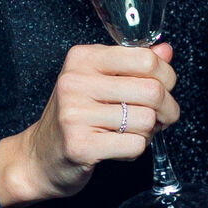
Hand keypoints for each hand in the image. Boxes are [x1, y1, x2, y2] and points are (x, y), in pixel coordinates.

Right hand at [0, 44, 178, 207]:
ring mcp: (75, 114)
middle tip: (160, 118)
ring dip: (148, 132)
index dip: (166, 77)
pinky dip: (134, 150)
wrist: (40, 157)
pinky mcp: (80, 145)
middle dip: (167, 109)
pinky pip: (135, 145)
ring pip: (146, 120)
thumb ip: (134, 64)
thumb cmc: (75, 117)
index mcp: (83, 58)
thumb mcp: (100, 81)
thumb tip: (165, 50)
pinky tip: (117, 147)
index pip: (146, 58)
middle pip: (152, 90)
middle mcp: (76, 82)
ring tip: (129, 133)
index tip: (163, 89)